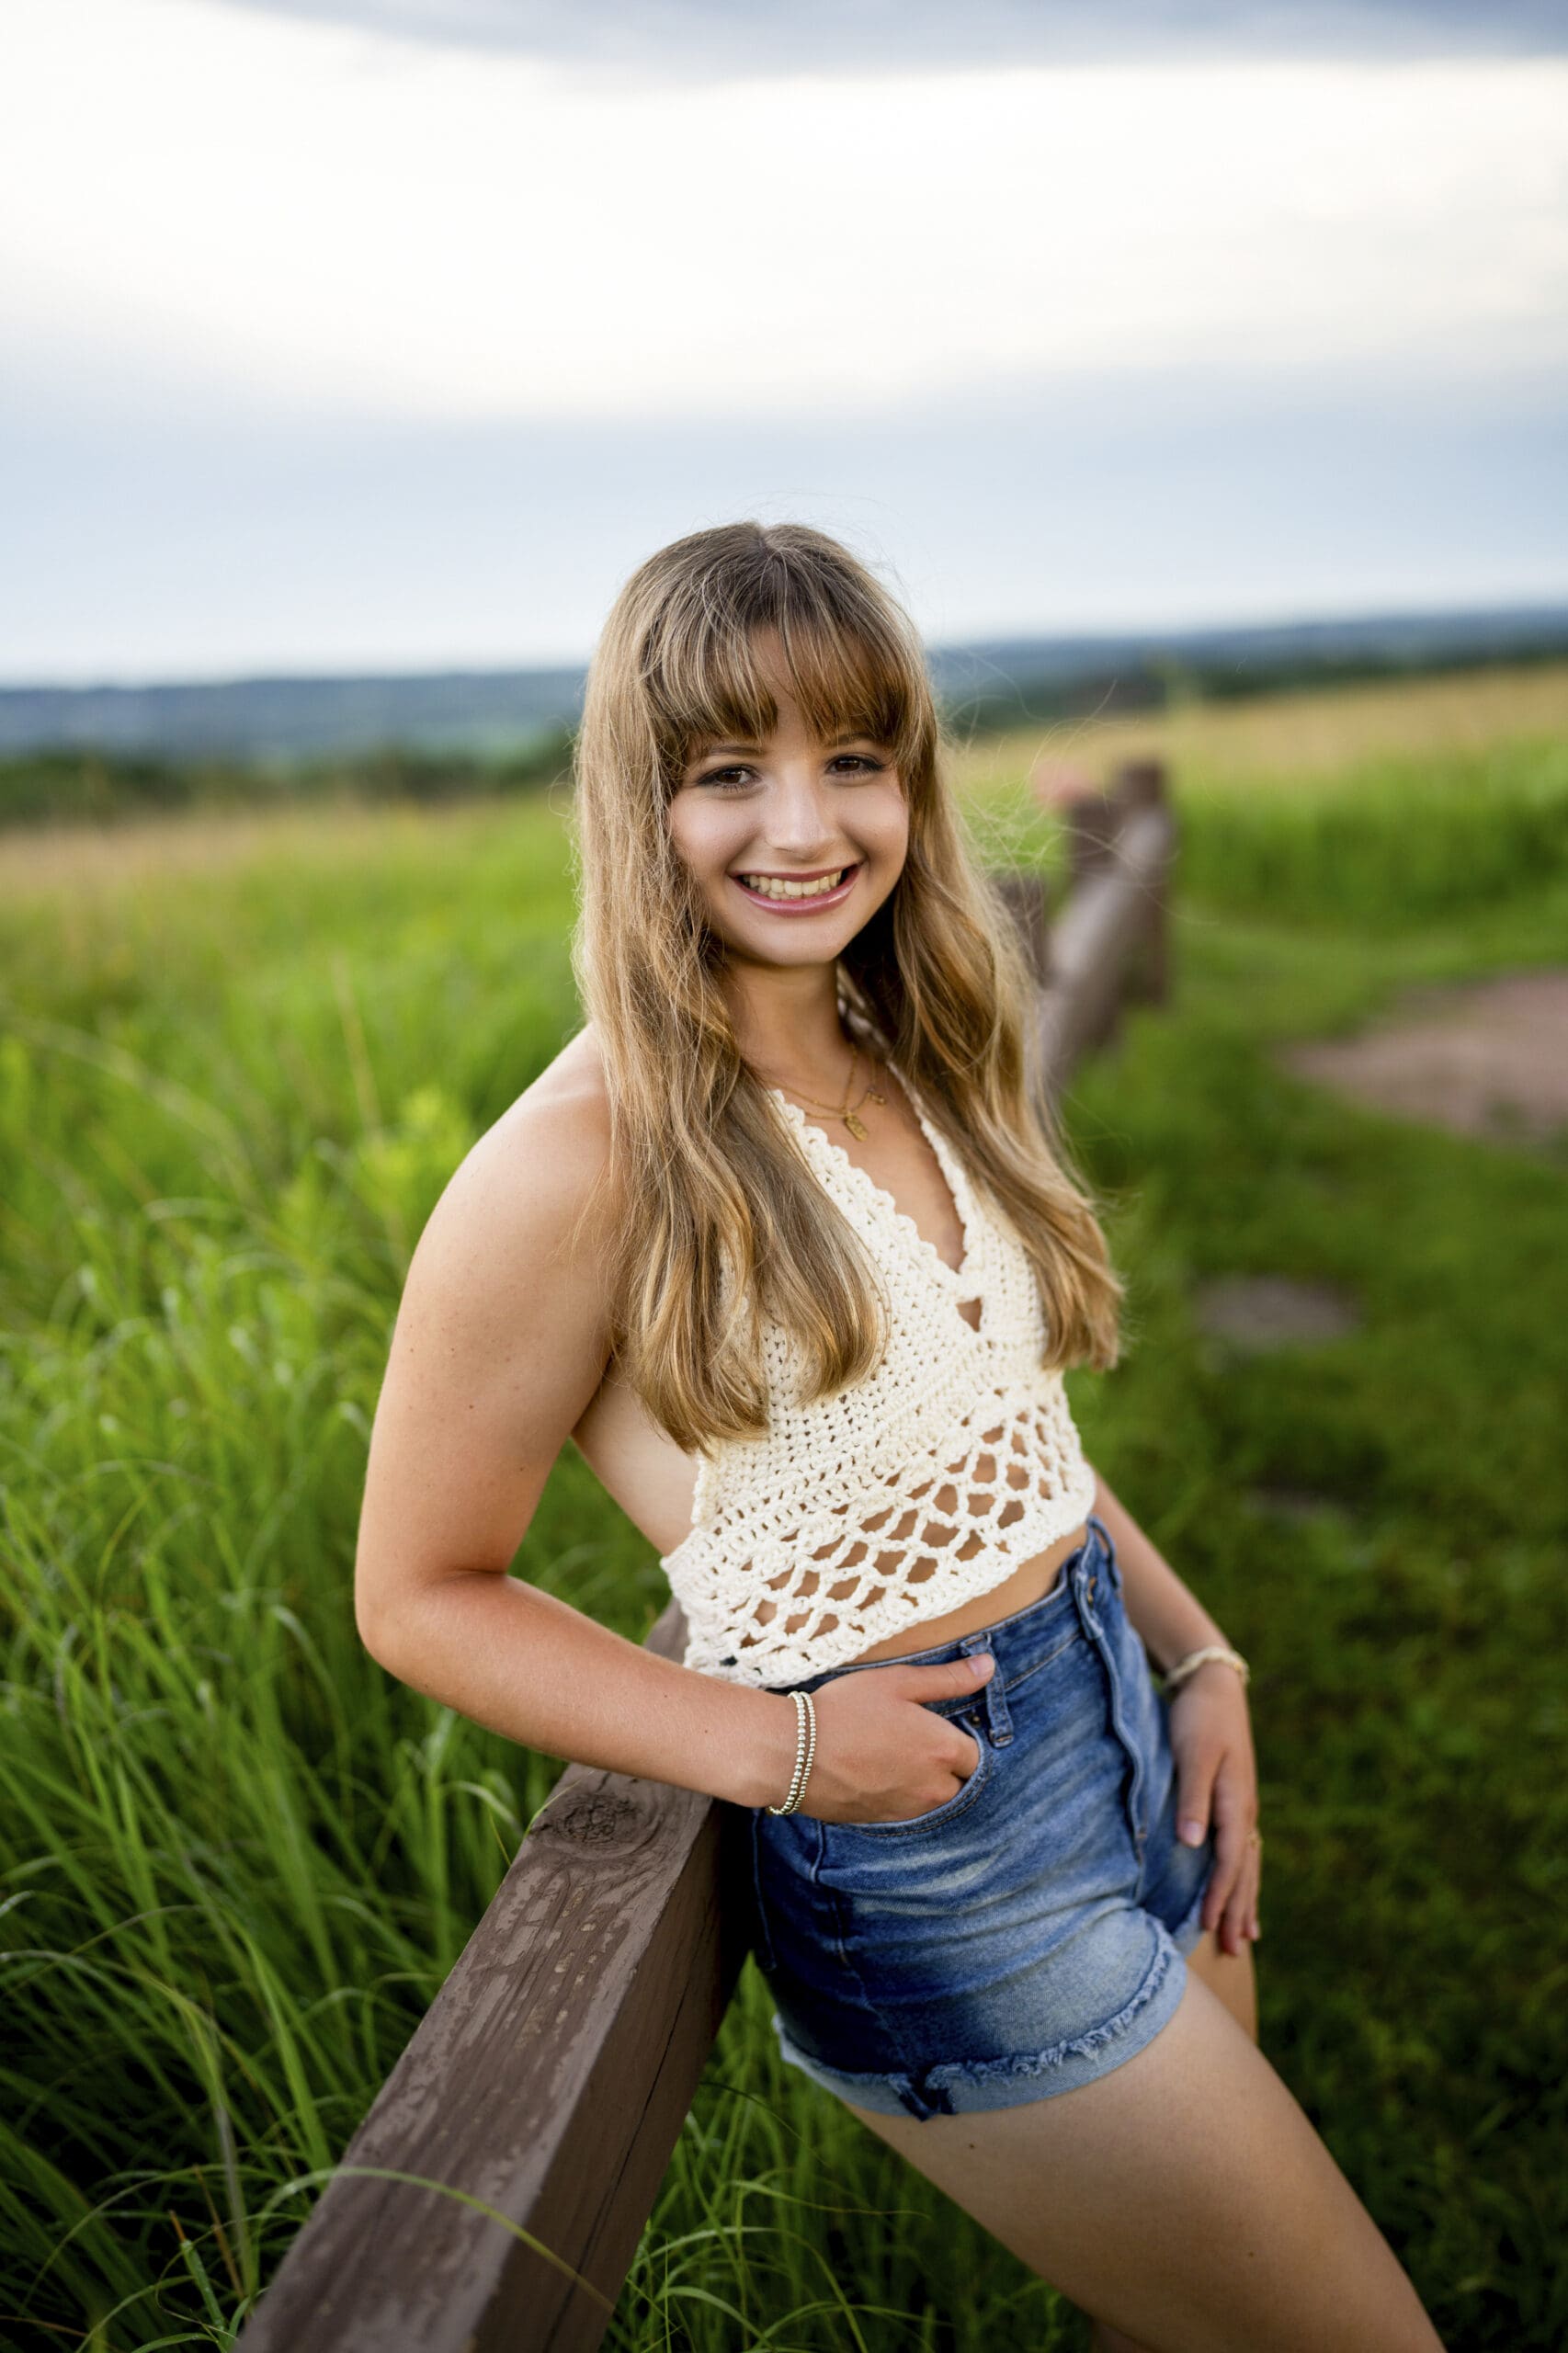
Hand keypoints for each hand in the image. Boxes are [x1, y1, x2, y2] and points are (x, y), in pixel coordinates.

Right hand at [792, 1652, 995, 1823]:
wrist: (795, 1754)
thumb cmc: (846, 1710)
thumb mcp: (898, 1682)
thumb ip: (948, 1679)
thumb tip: (988, 1667)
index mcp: (945, 1750)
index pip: (977, 1755)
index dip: (959, 1739)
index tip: (937, 1726)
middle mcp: (935, 1787)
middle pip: (959, 1782)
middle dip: (946, 1765)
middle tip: (914, 1741)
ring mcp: (910, 1809)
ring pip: (933, 1799)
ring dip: (924, 1782)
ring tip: (893, 1756)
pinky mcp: (884, 1822)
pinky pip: (907, 1810)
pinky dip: (900, 1795)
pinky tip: (876, 1773)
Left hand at [1165, 1662, 1259, 1956]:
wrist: (1213, 1685)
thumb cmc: (1199, 1718)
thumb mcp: (1193, 1754)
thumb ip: (1193, 1798)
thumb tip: (1194, 1844)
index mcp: (1235, 1802)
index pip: (1229, 1862)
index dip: (1219, 1896)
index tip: (1207, 1927)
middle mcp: (1244, 1809)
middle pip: (1244, 1870)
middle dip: (1237, 1910)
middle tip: (1231, 1949)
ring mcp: (1243, 1805)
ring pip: (1247, 1863)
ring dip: (1245, 1899)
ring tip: (1245, 1936)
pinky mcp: (1235, 1798)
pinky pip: (1243, 1848)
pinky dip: (1244, 1875)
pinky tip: (1242, 1888)